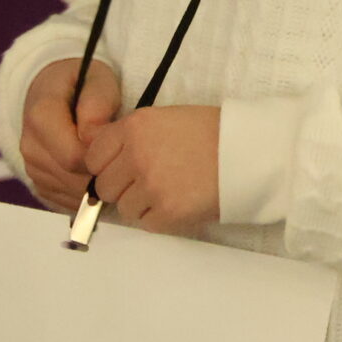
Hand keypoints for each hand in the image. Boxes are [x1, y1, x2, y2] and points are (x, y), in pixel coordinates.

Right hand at [18, 57, 120, 212]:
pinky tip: (96, 171)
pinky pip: (66, 200)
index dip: (102, 156)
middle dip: (102, 173)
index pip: (74, 156)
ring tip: (110, 161)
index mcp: (40, 116)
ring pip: (70, 193)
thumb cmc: (81, 83)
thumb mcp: (96, 79)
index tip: (117, 143)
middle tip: (121, 156)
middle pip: (72, 178)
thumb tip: (94, 136)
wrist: (55, 90)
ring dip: (95, 184)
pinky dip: (86, 192)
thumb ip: (97, 103)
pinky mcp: (39, 183)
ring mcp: (31, 167)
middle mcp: (30, 145)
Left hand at [83, 106, 221, 235]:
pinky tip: (179, 202)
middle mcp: (136, 155)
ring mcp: (150, 186)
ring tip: (169, 191)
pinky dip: (159, 218)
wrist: (248, 151)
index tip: (121, 169)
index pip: (93, 157)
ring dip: (142, 204)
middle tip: (148, 183)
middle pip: (105, 186)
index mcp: (134, 127)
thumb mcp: (165, 118)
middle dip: (122, 188)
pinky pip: (146, 223)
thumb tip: (103, 157)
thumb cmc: (211, 132)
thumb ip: (132, 135)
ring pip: (124, 208)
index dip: (106, 166)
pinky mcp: (167, 212)